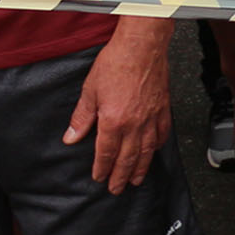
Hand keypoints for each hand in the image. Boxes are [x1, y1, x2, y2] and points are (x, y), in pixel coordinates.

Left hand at [64, 25, 172, 191]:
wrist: (142, 46)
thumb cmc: (116, 63)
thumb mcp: (90, 90)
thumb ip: (81, 117)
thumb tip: (71, 137)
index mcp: (113, 121)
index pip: (106, 153)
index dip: (102, 168)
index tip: (99, 177)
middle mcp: (135, 123)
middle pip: (128, 157)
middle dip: (121, 176)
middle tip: (117, 189)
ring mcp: (151, 117)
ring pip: (147, 150)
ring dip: (140, 167)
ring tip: (137, 179)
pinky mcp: (163, 107)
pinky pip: (162, 133)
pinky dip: (158, 145)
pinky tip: (155, 150)